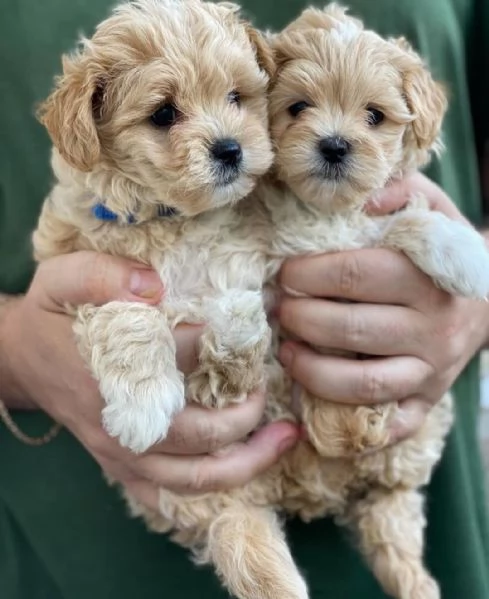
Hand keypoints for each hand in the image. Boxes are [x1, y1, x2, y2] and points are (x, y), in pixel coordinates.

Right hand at [0, 251, 297, 500]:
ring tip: (285, 439)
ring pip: (193, 479)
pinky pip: (170, 496)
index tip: (250, 330)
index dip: (220, 348)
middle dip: (247, 416)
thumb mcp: (63, 279)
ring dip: (247, 463)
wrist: (21, 361)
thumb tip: (155, 285)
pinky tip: (245, 471)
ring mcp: (121, 455)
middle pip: (199, 438)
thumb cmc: (51, 319)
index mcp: (110, 375)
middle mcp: (120, 426)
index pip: (180, 365)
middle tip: (270, 389)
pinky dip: (211, 492)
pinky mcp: (121, 468)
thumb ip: (105, 275)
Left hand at [277, 173, 488, 442]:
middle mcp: (433, 329)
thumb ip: (399, 192)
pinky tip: (315, 405)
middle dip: (301, 319)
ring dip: (313, 370)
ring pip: (364, 384)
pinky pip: (390, 425)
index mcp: (429, 278)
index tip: (286, 272)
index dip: (310, 274)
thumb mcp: (432, 208)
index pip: (357, 276)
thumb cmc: (443, 252)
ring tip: (286, 352)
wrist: (487, 301)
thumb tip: (361, 201)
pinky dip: (352, 425)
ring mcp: (431, 371)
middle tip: (279, 309)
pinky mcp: (428, 401)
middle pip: (352, 329)